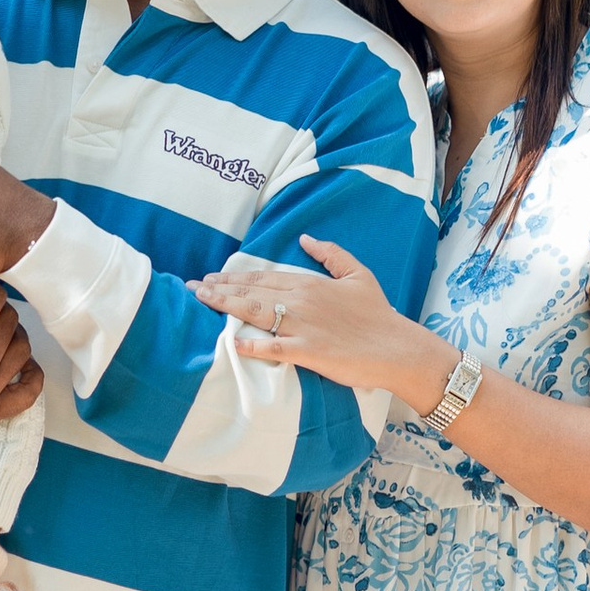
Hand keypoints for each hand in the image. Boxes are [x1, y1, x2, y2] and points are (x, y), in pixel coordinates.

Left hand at [194, 237, 452, 405]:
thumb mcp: (357, 275)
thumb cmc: (378, 314)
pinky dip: (251, 344)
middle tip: (192, 288)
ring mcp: (303, 327)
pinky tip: (232, 342)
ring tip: (202, 302)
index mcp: (310, 283)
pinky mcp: (309, 352)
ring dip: (225, 307)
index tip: (208, 278)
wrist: (398, 347)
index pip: (262, 278)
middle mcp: (302, 301)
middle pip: (252, 292)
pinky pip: (273, 347)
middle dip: (219, 289)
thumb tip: (306, 238)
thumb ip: (331, 254)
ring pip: (255, 313)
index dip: (232, 278)